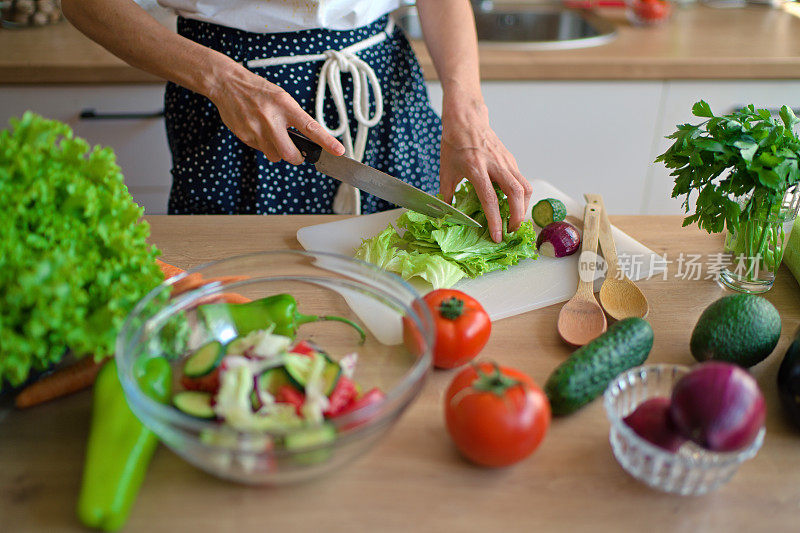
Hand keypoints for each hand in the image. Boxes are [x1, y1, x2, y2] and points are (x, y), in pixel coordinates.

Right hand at [209, 64, 344, 163]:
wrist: (228, 84)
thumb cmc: (259, 91)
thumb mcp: (282, 99)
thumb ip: (294, 119)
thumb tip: (307, 140)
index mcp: (286, 106)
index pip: (311, 128)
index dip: (326, 142)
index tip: (339, 151)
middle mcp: (272, 119)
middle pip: (290, 154)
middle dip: (297, 158)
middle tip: (298, 153)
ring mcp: (257, 130)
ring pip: (275, 156)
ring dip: (279, 152)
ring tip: (274, 136)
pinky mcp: (245, 137)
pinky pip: (261, 151)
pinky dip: (265, 146)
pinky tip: (260, 132)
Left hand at [439, 93, 531, 242]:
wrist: (465, 119)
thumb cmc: (454, 144)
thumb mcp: (445, 170)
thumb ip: (446, 194)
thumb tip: (446, 214)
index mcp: (476, 169)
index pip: (490, 199)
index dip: (495, 221)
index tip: (497, 236)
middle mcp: (495, 165)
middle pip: (516, 194)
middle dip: (517, 216)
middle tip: (510, 230)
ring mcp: (506, 162)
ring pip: (525, 187)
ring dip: (523, 207)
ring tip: (514, 220)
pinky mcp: (511, 160)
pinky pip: (522, 181)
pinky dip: (521, 196)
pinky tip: (513, 204)